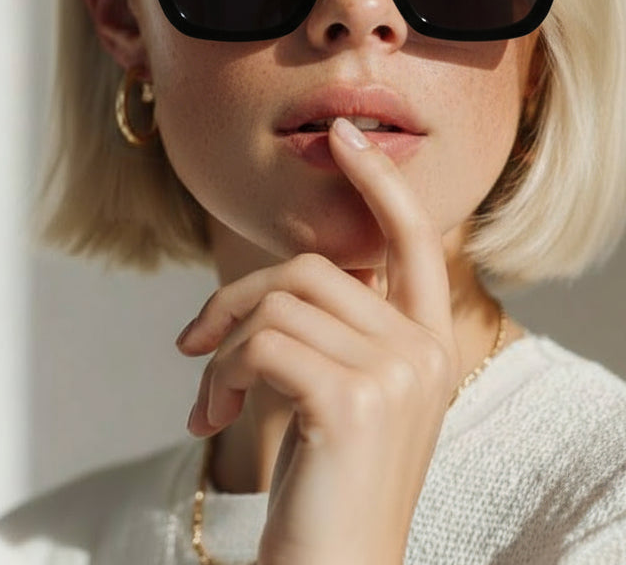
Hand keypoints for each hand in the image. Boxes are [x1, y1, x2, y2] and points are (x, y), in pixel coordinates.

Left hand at [176, 116, 460, 564]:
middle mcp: (425, 351)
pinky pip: (261, 343)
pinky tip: (214, 417)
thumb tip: (282, 279)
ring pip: (280, 302)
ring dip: (223, 346)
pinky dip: (221, 373)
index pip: (416, 238)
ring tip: (209, 398)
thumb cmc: (330, 489)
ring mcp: (396, 373)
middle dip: (237, 299)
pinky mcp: (351, 399)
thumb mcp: (350, 396)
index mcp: (432, 343)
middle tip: (193, 346)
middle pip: (312, 269)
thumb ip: (341, 329)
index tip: (343, 136)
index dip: (380, 181)